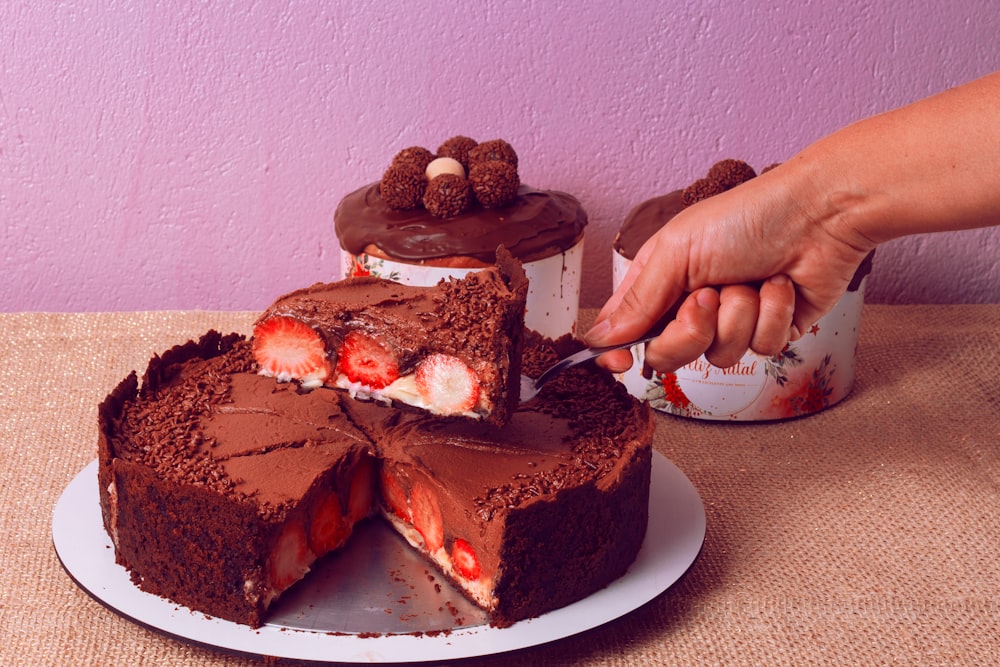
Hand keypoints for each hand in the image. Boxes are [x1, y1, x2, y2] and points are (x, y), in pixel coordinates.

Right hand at [586, 166, 872, 373]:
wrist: (818, 215)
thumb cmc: (745, 217)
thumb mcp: (678, 250)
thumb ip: (638, 300)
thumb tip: (599, 338)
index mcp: (661, 281)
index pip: (624, 330)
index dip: (617, 351)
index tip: (620, 361)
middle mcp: (693, 306)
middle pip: (669, 355)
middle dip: (690, 331)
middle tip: (706, 297)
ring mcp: (733, 321)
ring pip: (719, 356)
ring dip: (738, 315)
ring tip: (751, 279)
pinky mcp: (773, 331)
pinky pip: (762, 348)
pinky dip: (772, 314)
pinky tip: (780, 284)